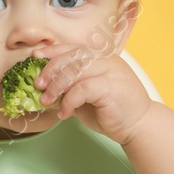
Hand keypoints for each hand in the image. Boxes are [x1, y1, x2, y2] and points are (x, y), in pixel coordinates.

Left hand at [32, 45, 153, 144]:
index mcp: (100, 58)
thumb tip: (42, 85)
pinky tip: (64, 113)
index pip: (73, 48)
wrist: (138, 126)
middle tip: (38, 85)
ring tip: (47, 101)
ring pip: (74, 71)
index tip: (35, 56)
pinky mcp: (111, 87)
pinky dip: (68, 101)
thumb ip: (69, 86)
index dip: (52, 51)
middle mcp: (106, 60)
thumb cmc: (110, 111)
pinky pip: (82, 89)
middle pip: (71, 56)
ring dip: (56, 87)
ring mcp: (111, 71)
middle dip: (50, 69)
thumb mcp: (85, 95)